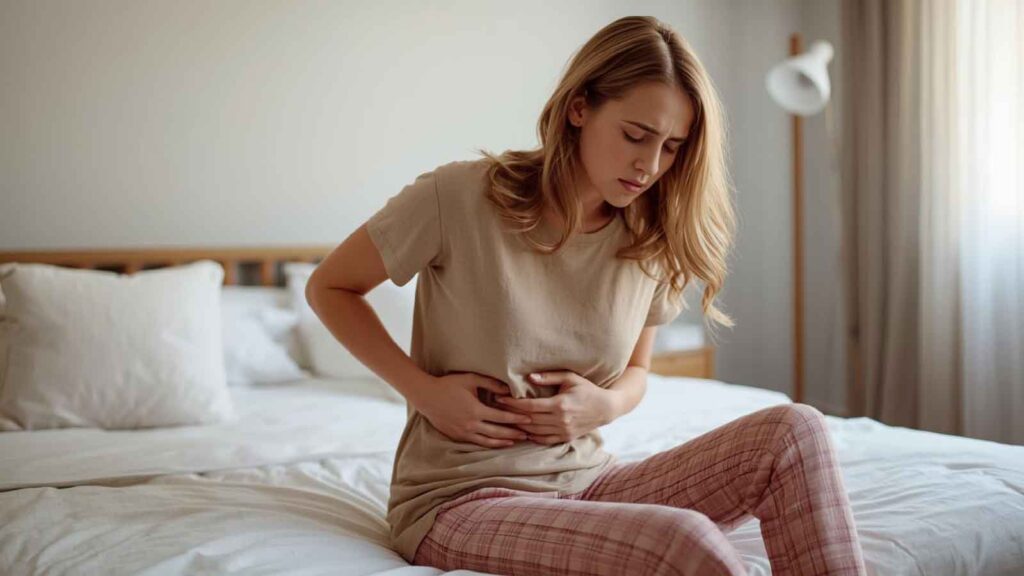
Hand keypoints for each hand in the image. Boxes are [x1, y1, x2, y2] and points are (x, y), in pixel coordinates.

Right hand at [413, 372, 533, 448]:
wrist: (427, 397)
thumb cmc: (449, 385)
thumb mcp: (470, 379)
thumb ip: (490, 383)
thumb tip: (508, 389)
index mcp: (476, 410)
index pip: (502, 417)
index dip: (517, 418)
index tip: (528, 419)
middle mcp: (471, 424)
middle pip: (498, 432)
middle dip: (514, 433)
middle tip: (527, 434)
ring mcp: (463, 432)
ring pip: (488, 441)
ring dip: (503, 442)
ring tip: (515, 442)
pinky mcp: (457, 436)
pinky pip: (477, 443)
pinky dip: (489, 444)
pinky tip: (496, 443)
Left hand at [495, 371, 615, 444]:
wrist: (606, 408)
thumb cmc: (587, 389)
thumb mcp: (570, 378)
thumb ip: (549, 377)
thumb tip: (529, 377)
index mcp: (560, 404)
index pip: (529, 406)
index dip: (512, 403)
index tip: (499, 398)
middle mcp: (560, 420)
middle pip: (528, 419)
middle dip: (510, 414)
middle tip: (496, 408)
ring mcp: (563, 431)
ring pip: (533, 431)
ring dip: (518, 426)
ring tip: (505, 419)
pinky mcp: (565, 438)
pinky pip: (543, 440)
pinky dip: (531, 436)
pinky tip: (522, 430)